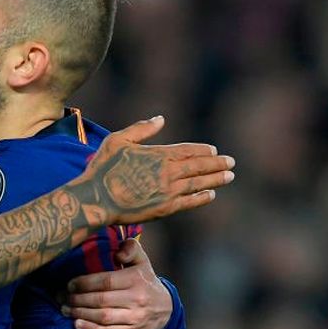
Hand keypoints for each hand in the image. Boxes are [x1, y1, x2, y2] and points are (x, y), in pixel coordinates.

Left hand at [61, 239, 169, 328]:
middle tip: (60, 297)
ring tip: (64, 309)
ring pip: (102, 316)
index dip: (84, 283)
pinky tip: (76, 323)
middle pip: (101, 300)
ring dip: (80, 313)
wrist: (166, 310)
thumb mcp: (142, 262)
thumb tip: (119, 251)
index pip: (106, 281)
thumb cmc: (145, 282)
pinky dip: (90, 328)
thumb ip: (132, 248)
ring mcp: (135, 317)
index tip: (69, 284)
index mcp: (137, 279)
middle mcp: (137, 299)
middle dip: (77, 299)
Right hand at [75, 116, 234, 224]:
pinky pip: (190, 202)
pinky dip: (202, 197)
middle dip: (217, 163)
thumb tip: (161, 119)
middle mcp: (168, 172)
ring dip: (216, 179)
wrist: (96, 200)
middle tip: (231, 162)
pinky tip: (211, 194)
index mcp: (158, 155)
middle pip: (199, 166)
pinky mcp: (165, 209)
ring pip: (199, 183)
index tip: (214, 150)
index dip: (203, 150)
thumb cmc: (103, 169)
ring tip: (229, 176)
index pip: (188, 151)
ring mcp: (168, 192)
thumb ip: (141, 130)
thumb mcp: (117, 141)